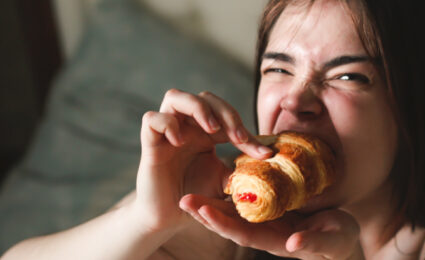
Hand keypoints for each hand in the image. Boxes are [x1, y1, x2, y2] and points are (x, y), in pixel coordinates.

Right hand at [132, 89, 272, 233]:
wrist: (169, 218)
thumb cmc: (196, 196)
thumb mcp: (225, 181)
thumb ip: (244, 169)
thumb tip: (270, 158)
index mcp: (206, 132)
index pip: (227, 114)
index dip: (245, 128)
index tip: (264, 153)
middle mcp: (187, 126)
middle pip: (205, 97)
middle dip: (225, 112)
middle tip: (237, 138)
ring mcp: (167, 132)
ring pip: (175, 97)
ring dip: (198, 108)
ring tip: (212, 129)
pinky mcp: (150, 144)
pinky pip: (152, 119)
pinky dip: (167, 124)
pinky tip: (180, 142)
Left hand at [180, 194, 361, 259]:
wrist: (344, 239)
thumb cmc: (340, 242)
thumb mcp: (332, 241)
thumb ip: (313, 243)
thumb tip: (293, 244)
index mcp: (277, 241)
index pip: (245, 234)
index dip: (224, 224)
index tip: (204, 212)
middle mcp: (267, 232)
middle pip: (231, 224)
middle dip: (207, 213)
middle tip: (184, 200)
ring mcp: (269, 222)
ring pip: (235, 214)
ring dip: (212, 205)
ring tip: (189, 195)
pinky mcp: (274, 211)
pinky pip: (249, 203)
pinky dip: (232, 194)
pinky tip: (218, 182)